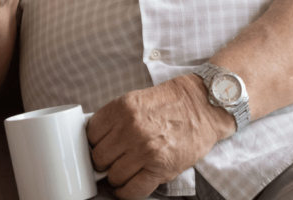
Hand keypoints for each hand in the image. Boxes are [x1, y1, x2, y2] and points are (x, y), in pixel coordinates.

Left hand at [88, 75, 234, 198]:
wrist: (201, 107)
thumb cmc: (168, 104)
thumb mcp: (134, 101)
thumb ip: (113, 119)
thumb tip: (94, 140)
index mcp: (120, 109)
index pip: (91, 135)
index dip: (93, 143)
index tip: (98, 147)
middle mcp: (130, 130)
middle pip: (99, 157)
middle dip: (102, 162)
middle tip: (109, 161)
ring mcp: (145, 151)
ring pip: (114, 175)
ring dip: (115, 177)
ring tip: (120, 173)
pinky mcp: (161, 169)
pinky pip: (133, 189)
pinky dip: (126, 192)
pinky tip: (126, 188)